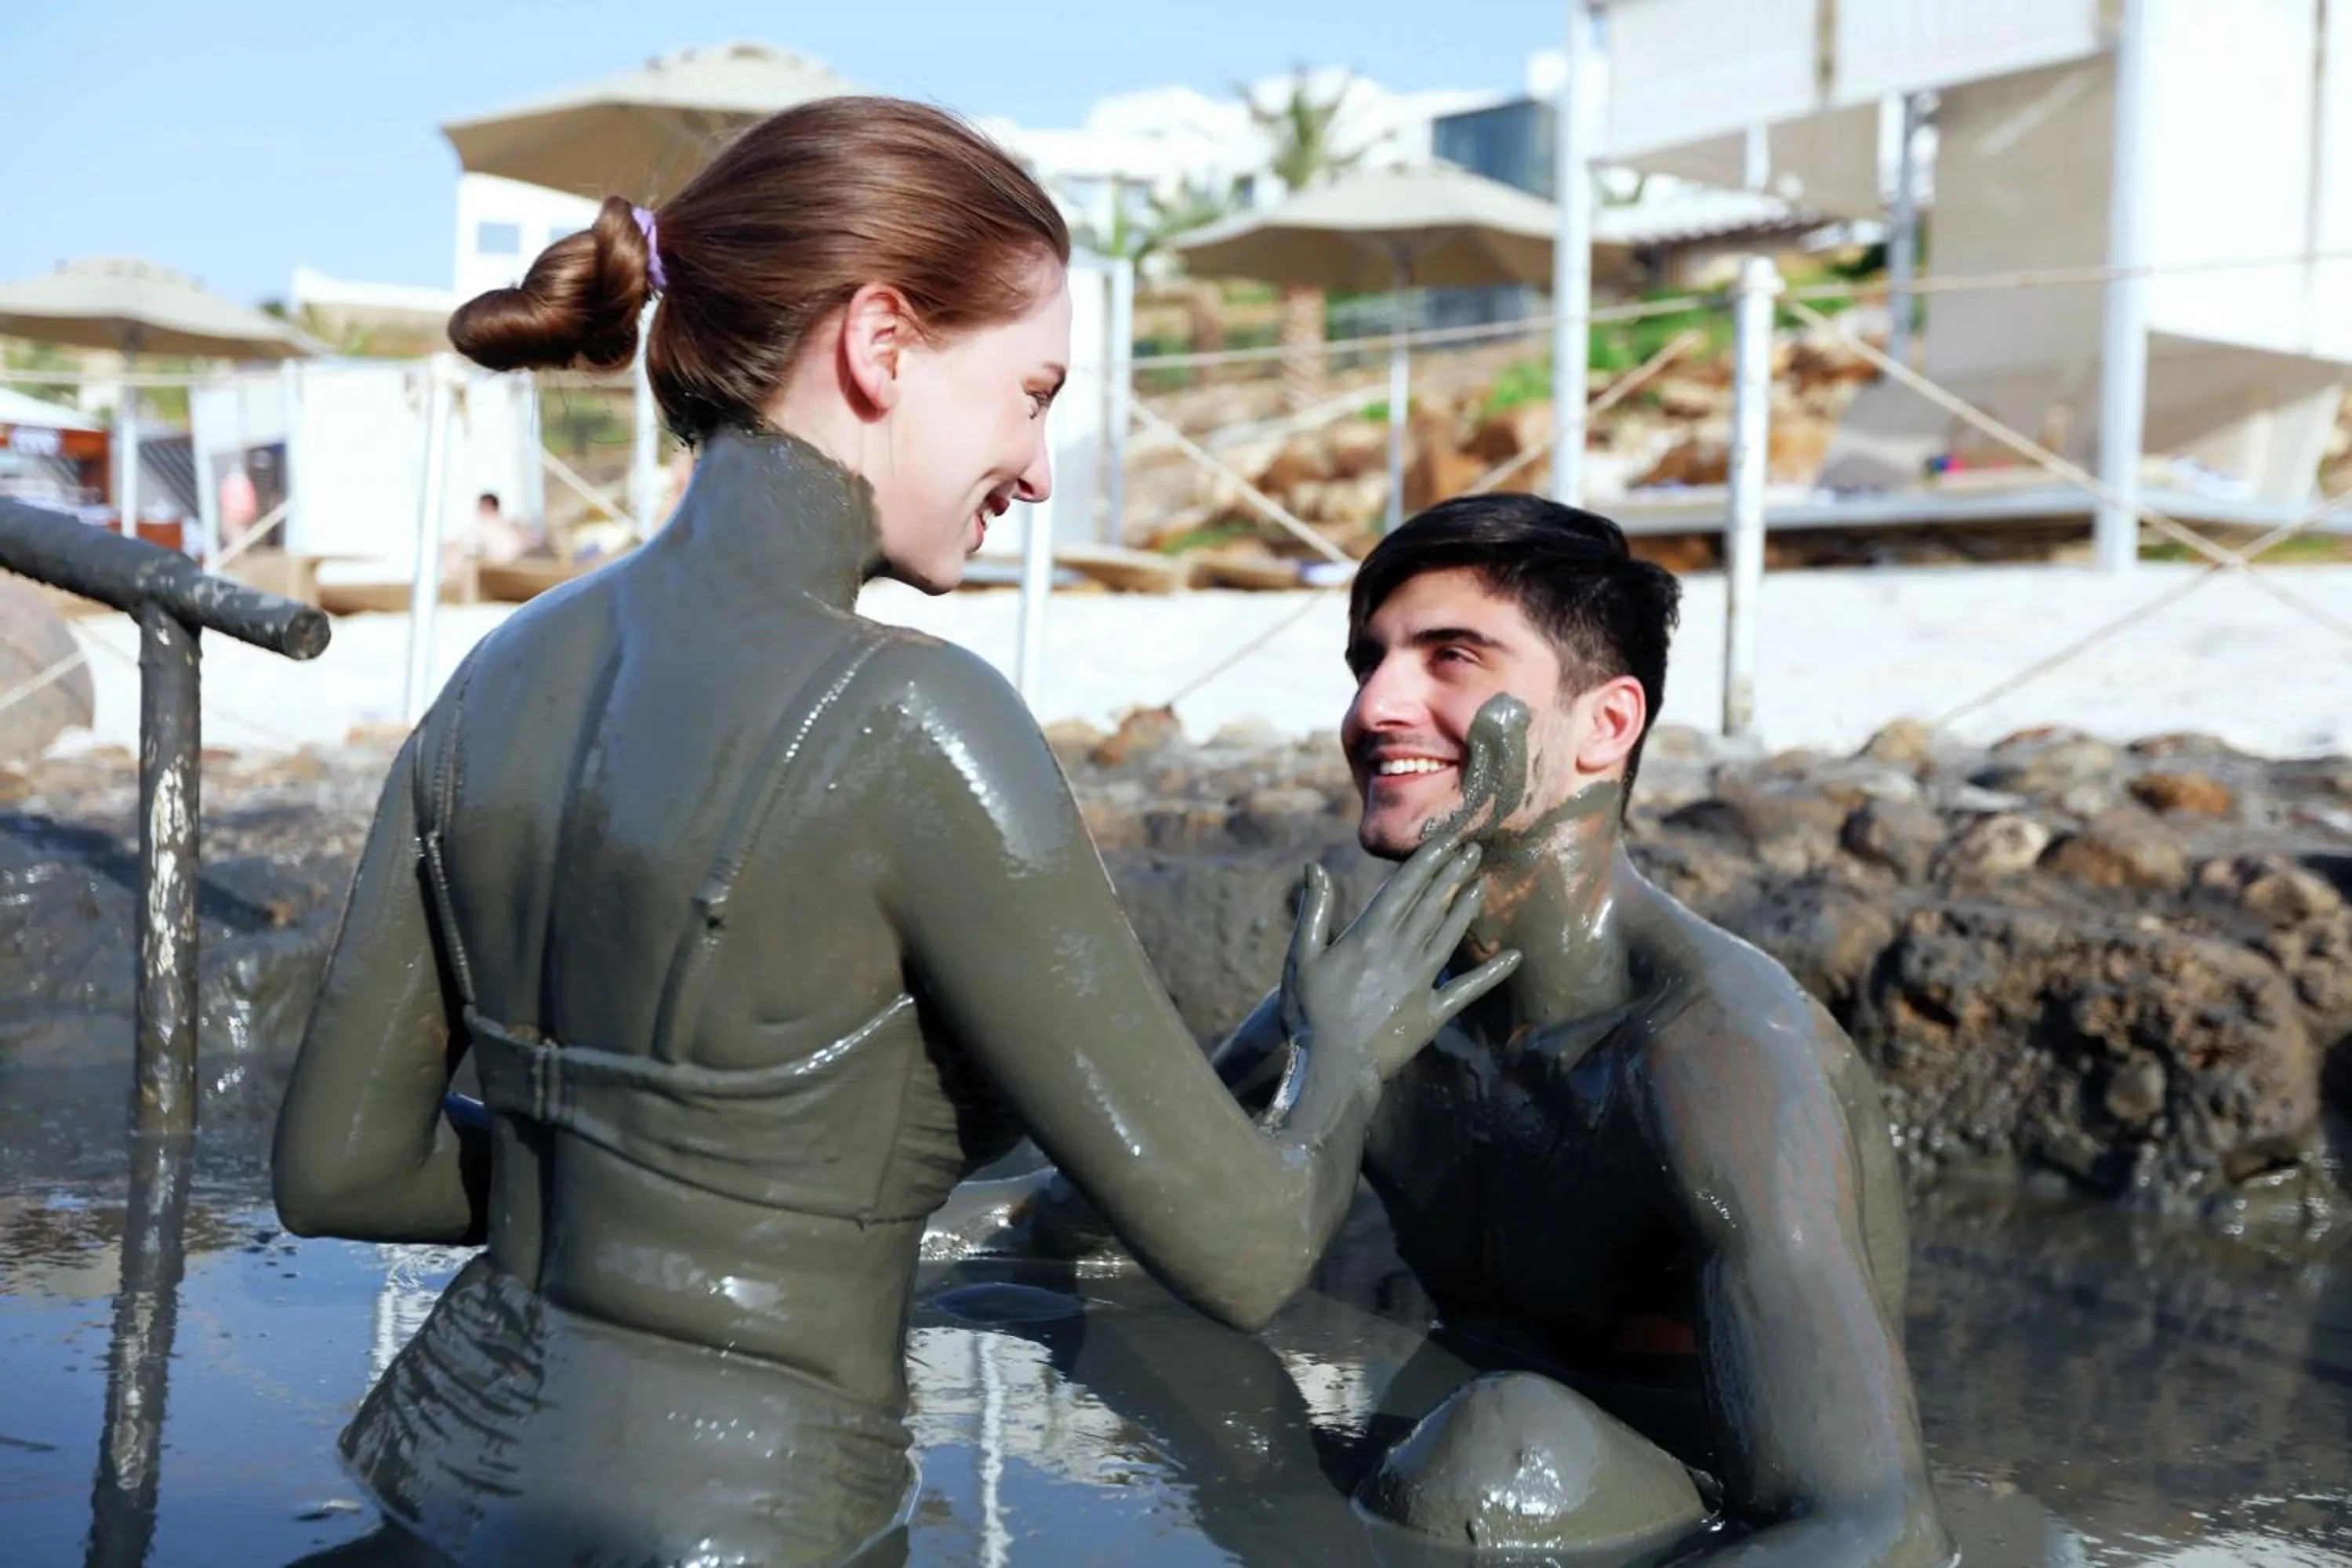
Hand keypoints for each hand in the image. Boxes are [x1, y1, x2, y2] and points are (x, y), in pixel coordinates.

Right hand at [1280, 833, 1519, 1081]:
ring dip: (1468, 908)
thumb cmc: (1310, 1013)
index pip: (1405, 888)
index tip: (1445, 839)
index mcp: (1369, 935)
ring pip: (1450, 935)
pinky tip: (1513, 957)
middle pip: (1433, 904)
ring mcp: (1421, 982)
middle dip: (1453, 874)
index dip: (1427, 861)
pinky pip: (1467, 990)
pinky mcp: (1433, 1013)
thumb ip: (1314, 910)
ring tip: (1483, 882)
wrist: (1333, 1068)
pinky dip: (1491, 973)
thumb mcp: (1302, 957)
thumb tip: (1315, 867)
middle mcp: (1402, 952)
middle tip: (1473, 849)